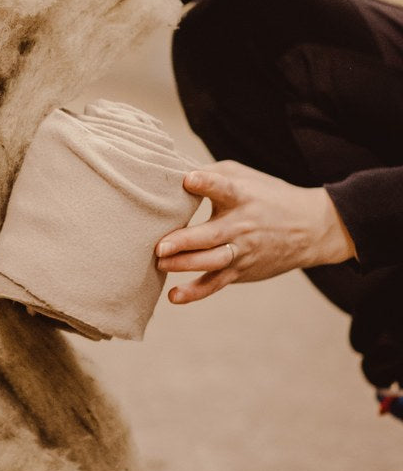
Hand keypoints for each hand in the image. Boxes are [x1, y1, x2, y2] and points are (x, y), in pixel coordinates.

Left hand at [155, 160, 356, 304]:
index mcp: (241, 196)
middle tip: (160, 246)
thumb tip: (174, 174)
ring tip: (161, 263)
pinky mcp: (241, 270)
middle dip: (184, 242)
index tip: (189, 180)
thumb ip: (211, 174)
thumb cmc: (266, 196)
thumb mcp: (244, 177)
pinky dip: (196, 292)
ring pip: (212, 262)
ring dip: (185, 265)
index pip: (224, 188)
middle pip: (212, 235)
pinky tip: (175, 296)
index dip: (206, 183)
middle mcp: (242, 225)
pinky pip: (216, 283)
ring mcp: (242, 251)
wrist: (310, 229)